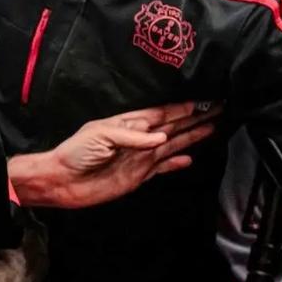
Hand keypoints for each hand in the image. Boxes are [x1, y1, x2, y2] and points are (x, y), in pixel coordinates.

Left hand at [11, 102, 218, 208]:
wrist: (63, 181)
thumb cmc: (77, 152)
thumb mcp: (100, 135)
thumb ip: (131, 136)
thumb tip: (161, 136)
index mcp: (130, 123)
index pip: (162, 113)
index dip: (182, 107)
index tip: (203, 100)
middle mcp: (139, 138)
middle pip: (173, 126)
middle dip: (194, 117)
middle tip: (218, 109)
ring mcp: (141, 157)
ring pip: (173, 144)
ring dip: (191, 136)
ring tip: (213, 127)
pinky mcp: (139, 176)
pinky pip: (163, 167)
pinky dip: (176, 163)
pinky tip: (191, 158)